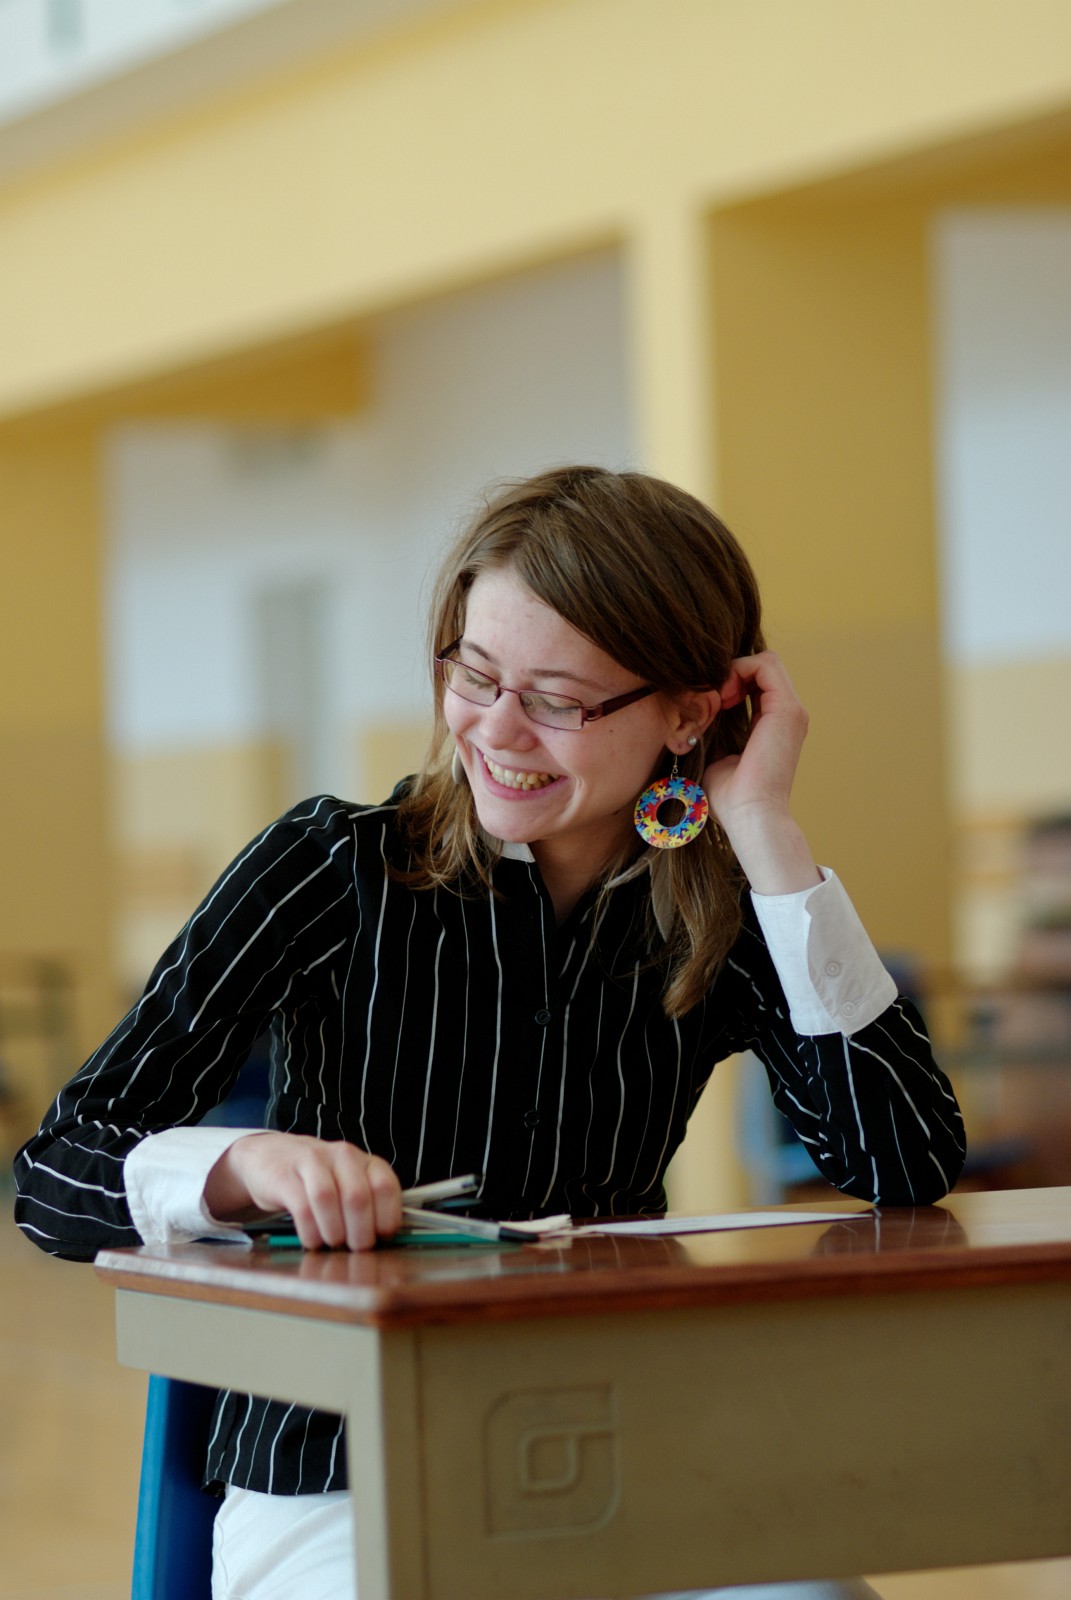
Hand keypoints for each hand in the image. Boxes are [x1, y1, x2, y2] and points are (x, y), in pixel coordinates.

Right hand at [204, 1132, 401, 1250]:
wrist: (270, 1157)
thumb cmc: (318, 1179)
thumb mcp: (348, 1184)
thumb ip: (368, 1205)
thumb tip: (384, 1239)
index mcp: (364, 1161)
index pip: (385, 1187)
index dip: (386, 1218)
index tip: (380, 1237)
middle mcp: (342, 1156)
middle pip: (357, 1197)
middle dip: (359, 1233)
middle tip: (355, 1248)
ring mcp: (312, 1161)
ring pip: (328, 1200)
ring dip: (334, 1232)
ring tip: (333, 1242)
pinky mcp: (285, 1175)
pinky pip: (302, 1207)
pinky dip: (310, 1232)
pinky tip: (312, 1240)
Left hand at [702, 651, 819, 894]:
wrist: (750, 815)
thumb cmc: (730, 796)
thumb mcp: (716, 755)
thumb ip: (712, 733)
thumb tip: (692, 719)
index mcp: (775, 725)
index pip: (758, 683)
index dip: (731, 681)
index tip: (710, 702)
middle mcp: (788, 715)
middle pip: (763, 668)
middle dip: (732, 671)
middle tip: (712, 695)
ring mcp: (792, 711)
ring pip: (766, 661)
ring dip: (735, 669)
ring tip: (718, 695)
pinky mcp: (788, 710)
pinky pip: (767, 665)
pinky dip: (741, 670)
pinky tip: (723, 694)